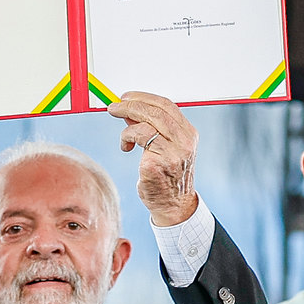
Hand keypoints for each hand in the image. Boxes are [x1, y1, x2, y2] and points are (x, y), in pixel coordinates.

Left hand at [109, 92, 199, 226]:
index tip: (127, 97)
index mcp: (189, 134)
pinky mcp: (157, 164)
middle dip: (130, 106)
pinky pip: (137, 139)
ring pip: (145, 123)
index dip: (144, 98)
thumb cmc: (168, 175)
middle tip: (113, 107)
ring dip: (127, 126)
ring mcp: (172, 153)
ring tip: (123, 138)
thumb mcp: (166, 147)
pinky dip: (126, 139)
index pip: (167, 105)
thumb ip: (153, 128)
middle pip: (155, 111)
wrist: (174, 205)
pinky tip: (126, 148)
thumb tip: (130, 110)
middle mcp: (184, 142)